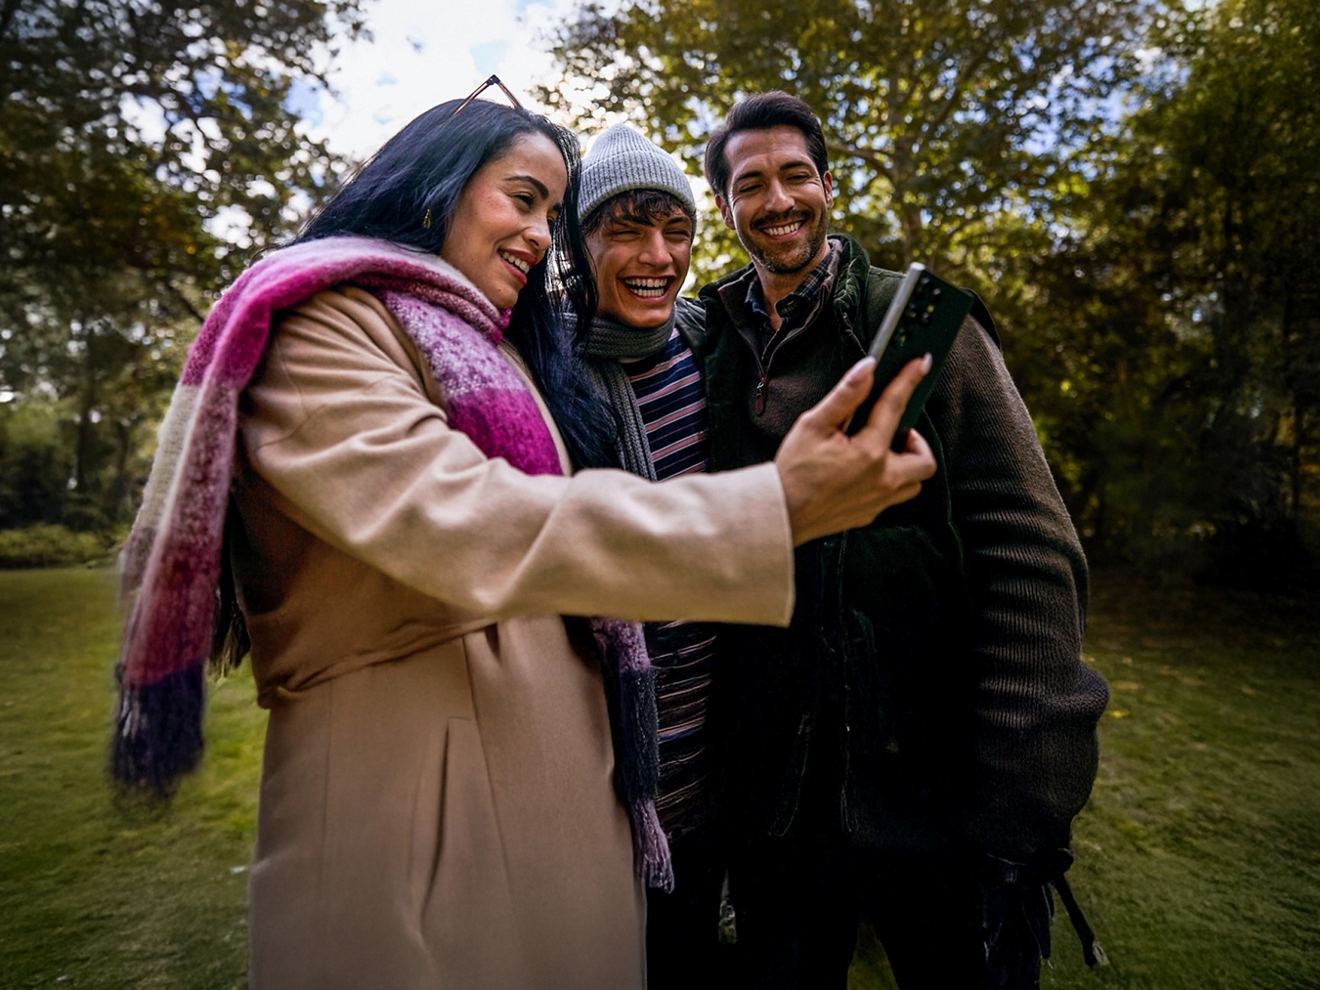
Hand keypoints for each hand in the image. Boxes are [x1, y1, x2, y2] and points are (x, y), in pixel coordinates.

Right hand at [775, 355, 936, 545]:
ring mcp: (878, 500)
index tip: (921, 364)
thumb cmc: (793, 472)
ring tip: (883, 452)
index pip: (896, 407)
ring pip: (914, 483)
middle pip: (924, 459)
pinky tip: (866, 472)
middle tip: (895, 430)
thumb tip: (866, 369)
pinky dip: (888, 481)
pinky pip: (893, 497)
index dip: (909, 380)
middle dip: (916, 440)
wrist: (780, 513)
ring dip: (907, 464)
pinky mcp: (869, 514)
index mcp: (870, 452)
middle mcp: (882, 479)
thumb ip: (846, 395)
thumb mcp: (813, 424)